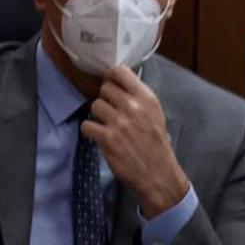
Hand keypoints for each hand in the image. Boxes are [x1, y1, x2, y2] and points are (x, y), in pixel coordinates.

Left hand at [84, 66, 188, 217]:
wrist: (158, 172)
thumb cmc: (157, 143)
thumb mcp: (156, 114)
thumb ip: (139, 99)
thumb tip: (119, 85)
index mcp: (147, 98)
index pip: (121, 72)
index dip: (112, 77)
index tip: (112, 85)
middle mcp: (133, 107)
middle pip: (105, 88)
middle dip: (105, 99)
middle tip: (111, 111)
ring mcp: (119, 122)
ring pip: (95, 106)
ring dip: (98, 116)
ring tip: (107, 125)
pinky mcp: (107, 138)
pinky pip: (86, 126)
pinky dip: (91, 131)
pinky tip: (100, 136)